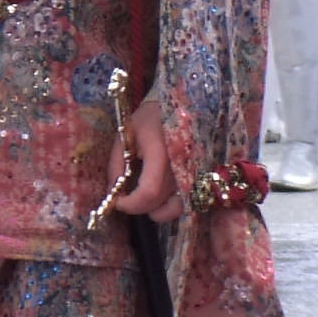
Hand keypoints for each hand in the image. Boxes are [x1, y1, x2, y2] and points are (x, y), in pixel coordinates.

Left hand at [108, 91, 186, 223]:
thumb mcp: (127, 133)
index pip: (148, 191)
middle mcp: (183, 166)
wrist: (185, 105)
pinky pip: (191, 202)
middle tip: (127, 199)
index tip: (118, 202)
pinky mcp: (205, 177)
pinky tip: (163, 200)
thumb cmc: (152, 118)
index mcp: (161, 152)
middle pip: (162, 202)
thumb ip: (117, 162)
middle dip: (139, 206)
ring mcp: (197, 173)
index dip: (131, 203)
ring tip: (145, 201)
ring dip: (159, 211)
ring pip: (179, 208)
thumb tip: (112, 190)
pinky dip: (175, 206)